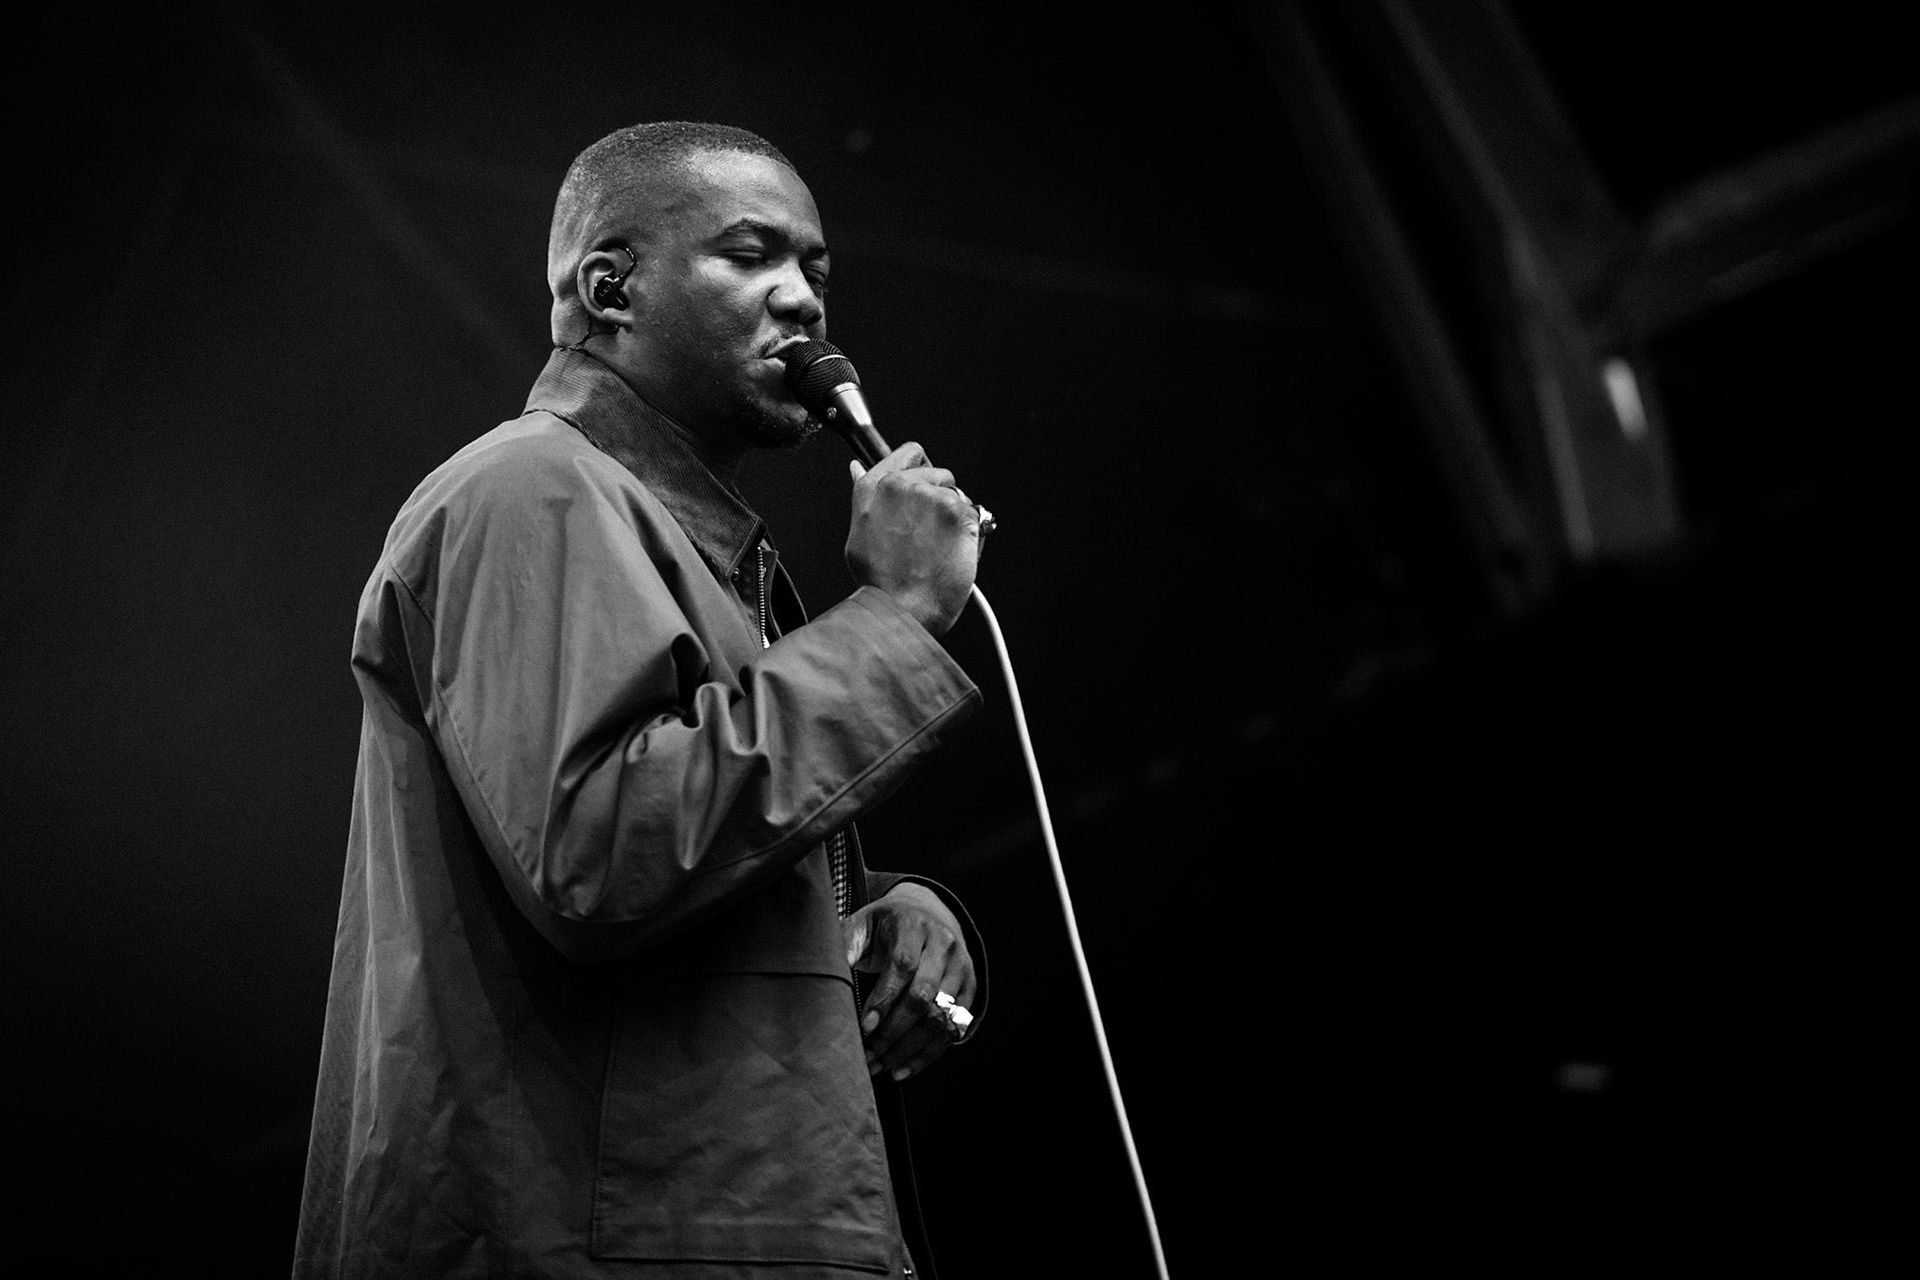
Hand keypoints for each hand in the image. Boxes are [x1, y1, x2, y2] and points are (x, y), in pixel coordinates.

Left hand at [842, 882, 976, 1081]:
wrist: (926, 913)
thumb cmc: (885, 927)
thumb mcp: (862, 926)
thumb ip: (844, 947)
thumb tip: (822, 974)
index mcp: (914, 925)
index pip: (903, 965)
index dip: (884, 1000)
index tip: (864, 1028)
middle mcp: (944, 944)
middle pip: (924, 995)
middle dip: (894, 1032)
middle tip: (868, 1056)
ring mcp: (961, 967)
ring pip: (941, 1017)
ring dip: (909, 1049)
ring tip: (880, 1067)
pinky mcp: (970, 988)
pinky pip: (954, 1028)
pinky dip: (928, 1054)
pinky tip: (902, 1069)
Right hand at [845, 443, 980, 635]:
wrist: (902, 610)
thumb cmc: (882, 583)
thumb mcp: (860, 534)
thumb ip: (867, 498)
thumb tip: (857, 468)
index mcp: (872, 488)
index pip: (909, 453)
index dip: (923, 469)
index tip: (926, 485)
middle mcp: (899, 485)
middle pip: (939, 473)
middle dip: (941, 499)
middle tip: (930, 533)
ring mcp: (930, 496)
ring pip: (958, 496)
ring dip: (955, 518)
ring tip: (938, 549)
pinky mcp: (956, 512)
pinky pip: (975, 514)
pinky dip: (971, 534)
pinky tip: (951, 554)